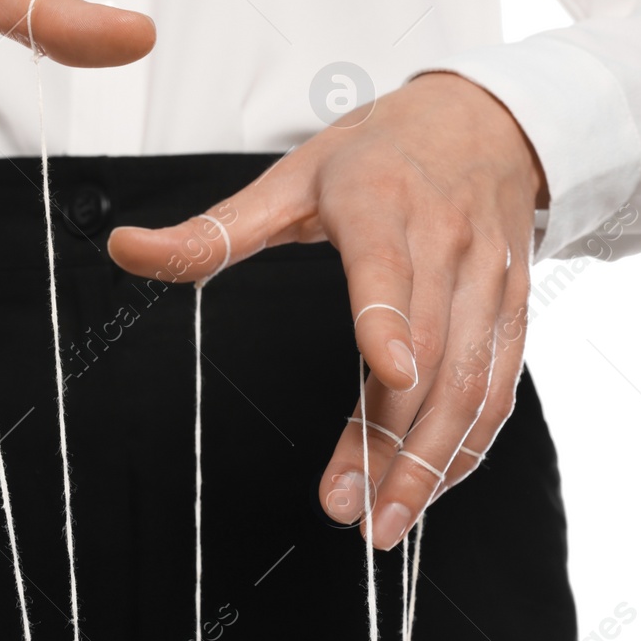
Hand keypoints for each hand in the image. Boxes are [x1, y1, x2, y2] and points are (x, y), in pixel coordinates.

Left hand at [107, 72, 546, 549]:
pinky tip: (427, 486)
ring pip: (470, 382)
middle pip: (429, 351)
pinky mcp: (512, 308)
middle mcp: (445, 242)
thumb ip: (213, 232)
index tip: (387, 371)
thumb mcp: (290, 176)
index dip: (388, 319)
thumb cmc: (380, 152)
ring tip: (386, 521)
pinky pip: (499, 387)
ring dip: (431, 461)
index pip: (386, 267)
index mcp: (380, 203)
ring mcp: (487, 278)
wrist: (488, 120)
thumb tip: (127, 250)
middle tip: (349, 507)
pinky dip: (468, 446)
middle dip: (392, 439)